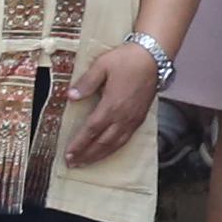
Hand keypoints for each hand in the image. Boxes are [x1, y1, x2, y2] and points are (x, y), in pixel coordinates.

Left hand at [62, 34, 162, 168]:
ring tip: (86, 162)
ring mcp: (133, 119)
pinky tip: (107, 151)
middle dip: (86, 155)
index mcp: (111, 105)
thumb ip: (86, 82)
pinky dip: (114, 149)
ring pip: (115, 144)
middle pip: (102, 142)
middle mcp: (123, 117)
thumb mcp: (102, 65)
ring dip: (99, 155)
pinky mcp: (140, 118)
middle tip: (72, 164)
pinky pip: (126, 139)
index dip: (79, 144)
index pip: (91, 130)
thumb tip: (70, 96)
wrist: (154, 57)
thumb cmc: (127, 59)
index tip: (68, 154)